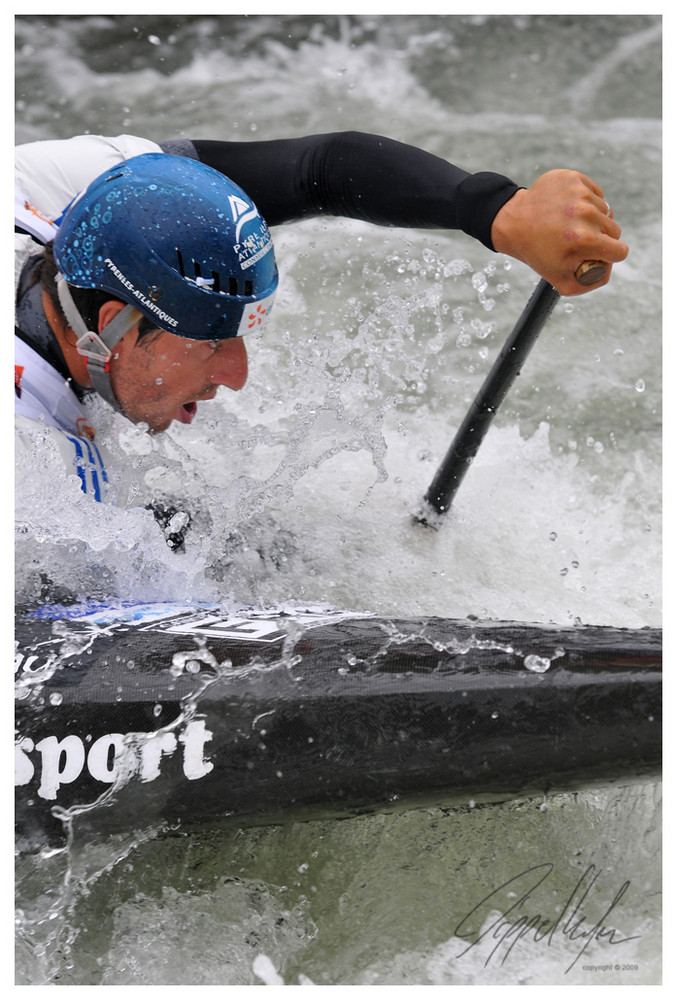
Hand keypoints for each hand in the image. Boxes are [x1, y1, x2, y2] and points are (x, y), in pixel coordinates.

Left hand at [490, 169, 628, 295]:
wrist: (513, 222)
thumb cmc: (537, 252)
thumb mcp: (560, 280)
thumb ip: (591, 282)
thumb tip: (608, 268)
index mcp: (584, 239)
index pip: (620, 251)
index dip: (609, 256)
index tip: (596, 254)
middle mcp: (585, 214)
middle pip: (615, 231)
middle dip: (601, 238)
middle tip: (578, 240)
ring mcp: (580, 193)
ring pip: (605, 211)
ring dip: (593, 219)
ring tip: (569, 224)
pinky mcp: (574, 179)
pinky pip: (595, 193)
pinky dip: (586, 202)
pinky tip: (568, 209)